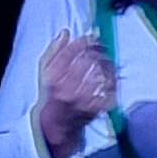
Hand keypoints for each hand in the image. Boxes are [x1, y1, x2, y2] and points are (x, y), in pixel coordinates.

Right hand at [34, 30, 114, 157]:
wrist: (57, 124)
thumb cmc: (51, 94)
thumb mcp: (43, 72)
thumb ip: (52, 51)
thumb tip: (65, 33)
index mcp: (53, 80)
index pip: (70, 54)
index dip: (82, 43)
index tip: (89, 37)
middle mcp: (68, 90)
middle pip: (87, 63)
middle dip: (96, 50)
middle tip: (100, 45)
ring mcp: (83, 101)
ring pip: (101, 75)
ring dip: (106, 62)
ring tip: (106, 57)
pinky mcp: (96, 109)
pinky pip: (110, 90)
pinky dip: (113, 78)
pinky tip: (111, 72)